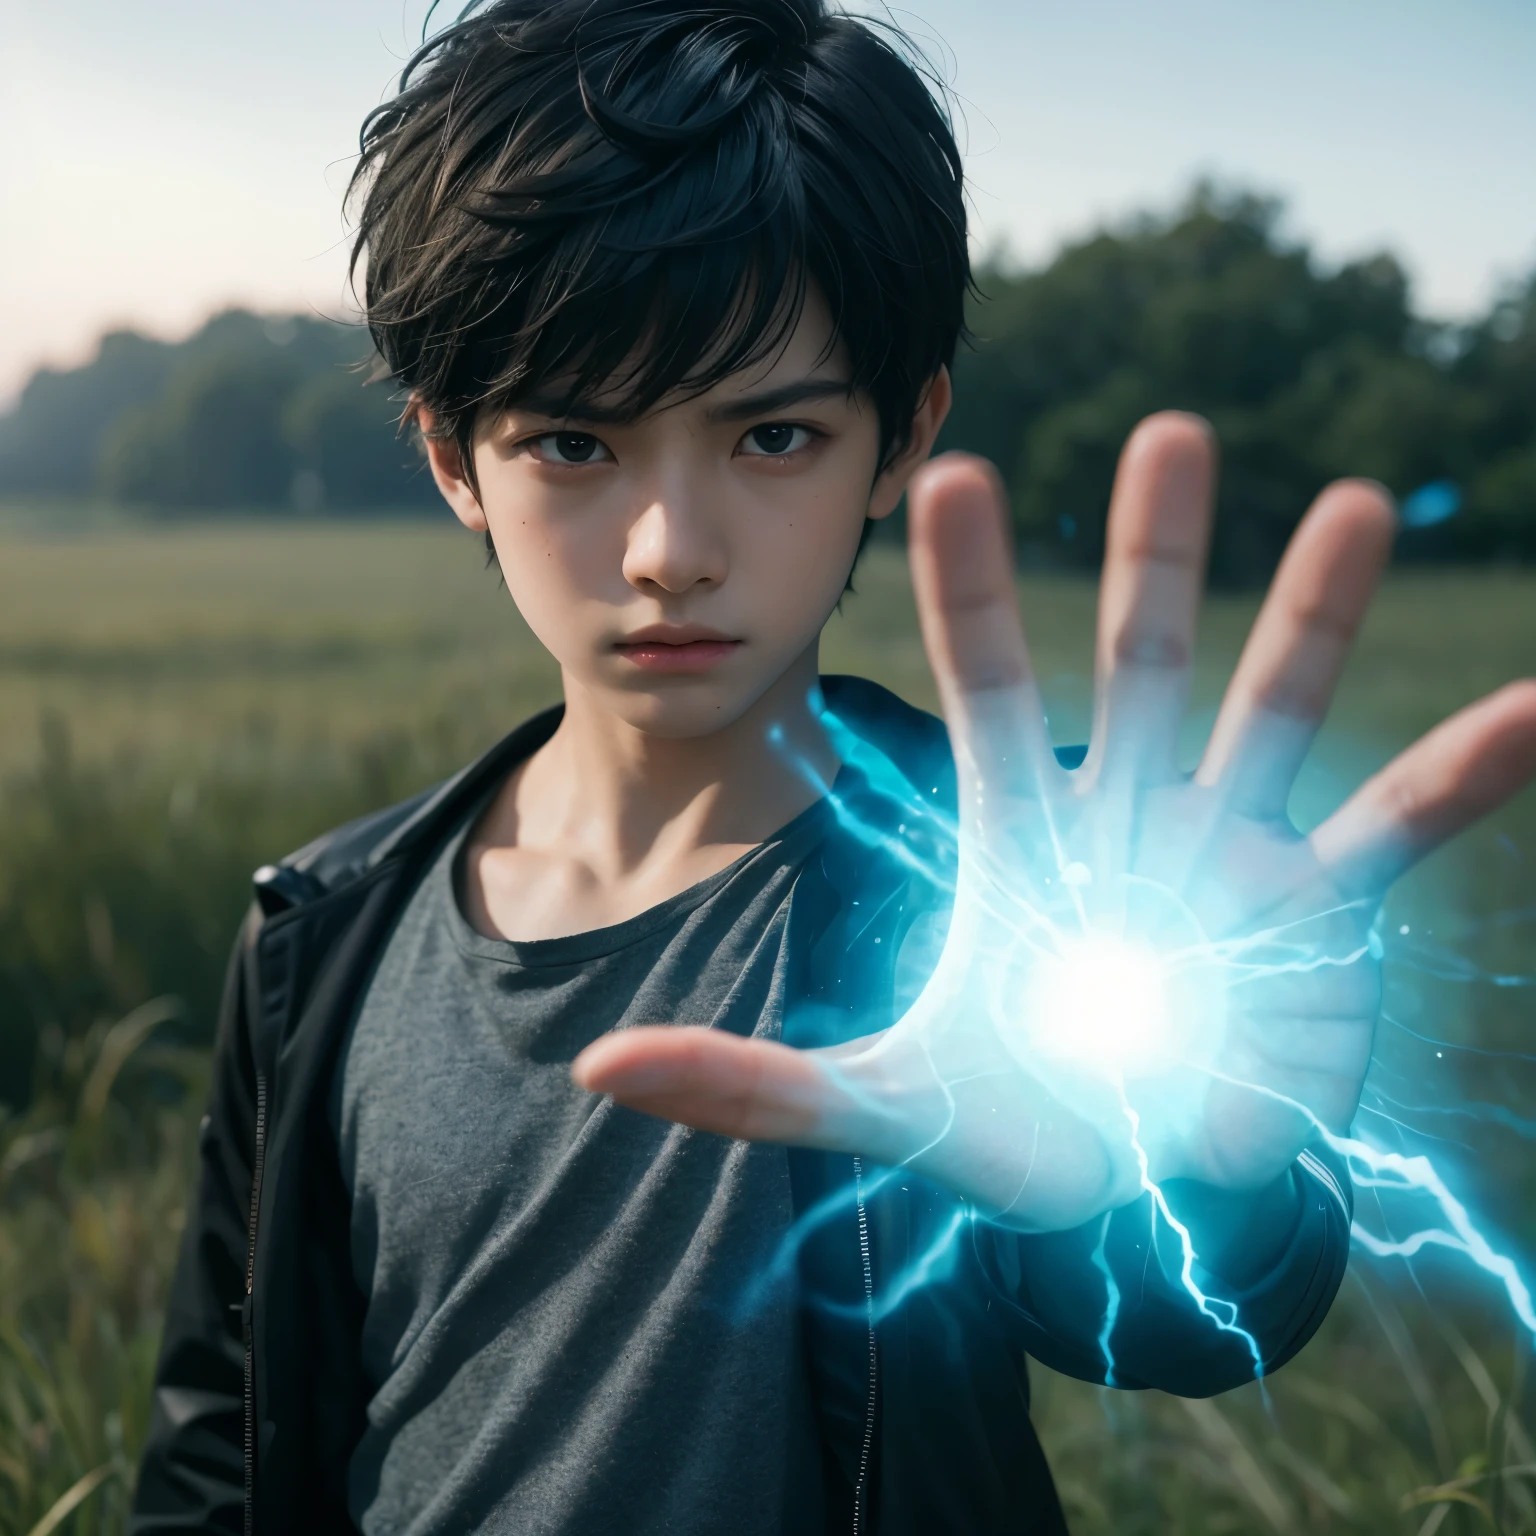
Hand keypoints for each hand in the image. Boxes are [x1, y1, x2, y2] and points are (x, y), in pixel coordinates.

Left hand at [573, 414, 1535, 1231]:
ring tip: (1345, 500)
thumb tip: (599, 1070)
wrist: (1117, 1176)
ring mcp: (1224, 861)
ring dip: (1311, 617)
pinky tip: (1532, 708)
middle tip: (1168, 426)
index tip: (950, 469)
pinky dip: (1457, 779)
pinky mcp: (1306, 926)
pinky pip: (1388, 838)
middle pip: (1139, 669)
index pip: (984, 690)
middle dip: (1155, 557)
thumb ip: (752, 1086)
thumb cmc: (1002, 1122)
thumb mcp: (877, 1106)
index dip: (972, 588)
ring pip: (1270, 716)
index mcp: (1019, 839)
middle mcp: (1126, 823)